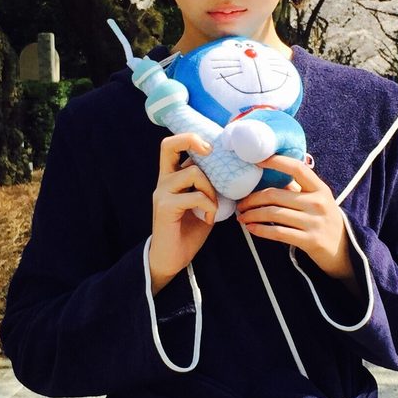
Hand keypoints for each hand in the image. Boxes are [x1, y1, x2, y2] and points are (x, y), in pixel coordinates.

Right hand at [148, 132, 217, 294]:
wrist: (171, 259)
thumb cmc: (188, 232)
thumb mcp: (204, 204)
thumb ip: (210, 188)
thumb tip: (236, 174)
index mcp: (172, 177)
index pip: (174, 146)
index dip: (191, 138)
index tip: (211, 147)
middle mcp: (164, 180)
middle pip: (168, 145)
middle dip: (191, 140)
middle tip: (210, 151)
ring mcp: (162, 192)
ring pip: (192, 172)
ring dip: (210, 188)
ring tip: (214, 206)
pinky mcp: (165, 207)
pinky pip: (195, 196)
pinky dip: (209, 205)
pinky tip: (209, 219)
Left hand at [235, 154, 359, 289]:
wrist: (345, 251)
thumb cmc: (325, 221)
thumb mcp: (317, 201)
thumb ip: (298, 189)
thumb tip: (269, 175)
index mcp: (320, 188)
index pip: (297, 168)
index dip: (276, 162)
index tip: (256, 160)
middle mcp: (318, 203)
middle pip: (276, 195)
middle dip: (253, 198)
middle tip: (241, 203)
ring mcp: (314, 222)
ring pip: (273, 213)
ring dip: (253, 214)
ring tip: (243, 216)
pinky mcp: (309, 240)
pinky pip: (278, 232)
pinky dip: (261, 230)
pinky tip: (251, 228)